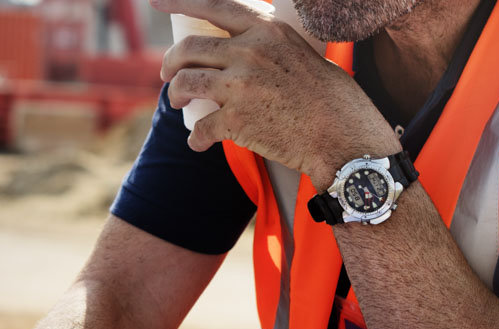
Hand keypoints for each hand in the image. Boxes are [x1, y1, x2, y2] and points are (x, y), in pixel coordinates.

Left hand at [154, 0, 398, 188]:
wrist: (342, 135)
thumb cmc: (330, 97)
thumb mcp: (300, 52)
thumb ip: (267, 45)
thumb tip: (240, 49)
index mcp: (267, 30)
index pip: (214, 5)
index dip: (180, 2)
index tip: (157, 2)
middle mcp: (250, 52)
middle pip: (190, 48)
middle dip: (171, 62)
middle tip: (168, 76)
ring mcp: (240, 86)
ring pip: (186, 84)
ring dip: (176, 95)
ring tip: (179, 103)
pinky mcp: (236, 121)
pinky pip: (200, 128)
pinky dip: (196, 139)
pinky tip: (198, 144)